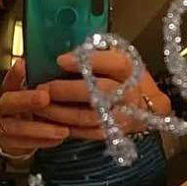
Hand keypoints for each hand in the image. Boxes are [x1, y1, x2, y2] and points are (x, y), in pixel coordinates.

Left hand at [0, 50, 171, 148]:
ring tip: (40, 106)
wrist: (146, 105)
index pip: (115, 63)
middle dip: (67, 90)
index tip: (60, 60)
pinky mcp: (115, 132)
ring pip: (91, 116)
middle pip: (100, 91)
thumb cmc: (124, 76)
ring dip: (62, 112)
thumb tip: (63, 55)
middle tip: (43, 87)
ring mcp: (124, 115)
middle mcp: (130, 93)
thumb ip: (94, 53)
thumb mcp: (116, 56)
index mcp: (131, 69)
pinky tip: (51, 121)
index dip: (89, 62)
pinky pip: (89, 133)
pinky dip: (68, 127)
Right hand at [0, 59, 68, 156]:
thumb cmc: (36, 110)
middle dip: (27, 100)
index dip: (14, 73)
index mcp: (10, 91)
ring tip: (63, 130)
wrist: (24, 138)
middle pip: (9, 101)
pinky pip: (23, 144)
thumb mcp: (40, 94)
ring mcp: (2, 126)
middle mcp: (3, 107)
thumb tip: (66, 66)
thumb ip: (48, 84)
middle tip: (45, 97)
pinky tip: (59, 140)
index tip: (23, 64)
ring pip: (16, 128)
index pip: (10, 79)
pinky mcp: (8, 144)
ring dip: (39, 129)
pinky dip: (42, 142)